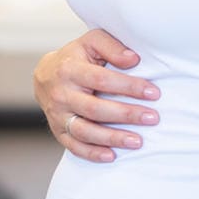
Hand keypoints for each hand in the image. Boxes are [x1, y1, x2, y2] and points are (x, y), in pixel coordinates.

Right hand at [31, 28, 159, 162]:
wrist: (45, 75)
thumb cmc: (76, 57)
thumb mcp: (91, 42)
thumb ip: (111, 46)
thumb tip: (133, 60)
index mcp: (69, 69)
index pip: (102, 80)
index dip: (129, 87)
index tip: (153, 92)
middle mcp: (60, 94)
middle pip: (94, 109)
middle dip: (126, 114)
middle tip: (152, 118)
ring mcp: (57, 115)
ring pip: (84, 131)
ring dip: (112, 138)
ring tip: (137, 141)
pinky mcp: (58, 130)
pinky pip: (73, 146)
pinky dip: (92, 153)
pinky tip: (112, 156)